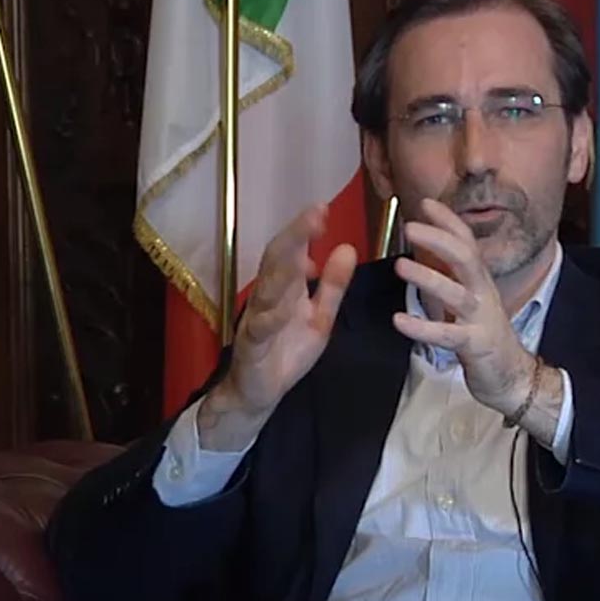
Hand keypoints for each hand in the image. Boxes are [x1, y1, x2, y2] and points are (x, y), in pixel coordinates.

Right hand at [201, 204, 356, 449]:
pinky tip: (279, 310)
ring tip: (299, 253)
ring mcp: (256, 320)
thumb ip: (333, 286)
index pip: (291, 251)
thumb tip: (348, 248)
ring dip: (282, 272)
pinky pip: (259, 331)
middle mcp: (267, 298)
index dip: (304, 230)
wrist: (258, 393)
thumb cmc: (287, 350)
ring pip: (266, 291)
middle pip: (276, 261)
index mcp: (285, 288)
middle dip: (294, 238)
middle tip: (314, 215)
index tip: (322, 207)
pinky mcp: (251, 348)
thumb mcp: (320, 317)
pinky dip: (268, 320)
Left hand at [391, 198, 536, 414]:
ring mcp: (481, 319)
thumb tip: (430, 253)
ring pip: (456, 294)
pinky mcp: (475, 345)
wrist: (512, 376)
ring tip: (400, 266)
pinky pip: (447, 335)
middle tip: (410, 226)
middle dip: (440, 239)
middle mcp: (483, 294)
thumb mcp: (471, 300)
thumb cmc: (485, 335)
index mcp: (479, 281)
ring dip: (428, 278)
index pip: (467, 242)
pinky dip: (423, 328)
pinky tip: (400, 321)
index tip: (426, 203)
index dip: (448, 221)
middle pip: (466, 258)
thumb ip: (454, 277)